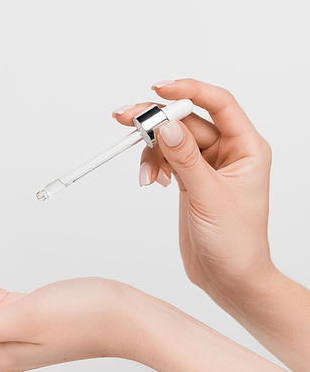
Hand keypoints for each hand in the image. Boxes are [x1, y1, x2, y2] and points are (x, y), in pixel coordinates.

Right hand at [113, 78, 274, 302]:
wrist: (230, 281)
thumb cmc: (237, 244)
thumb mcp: (210, 198)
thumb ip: (186, 159)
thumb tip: (166, 126)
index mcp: (246, 148)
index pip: (219, 103)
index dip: (189, 90)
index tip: (159, 89)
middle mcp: (228, 151)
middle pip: (187, 119)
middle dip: (156, 121)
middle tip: (126, 118)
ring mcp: (207, 164)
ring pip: (172, 138)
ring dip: (151, 150)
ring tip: (145, 174)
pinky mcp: (190, 177)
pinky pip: (165, 156)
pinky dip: (152, 164)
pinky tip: (152, 180)